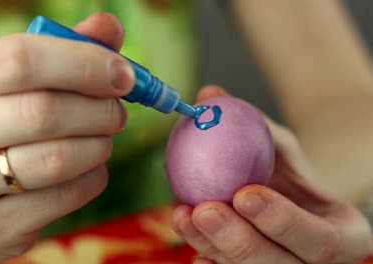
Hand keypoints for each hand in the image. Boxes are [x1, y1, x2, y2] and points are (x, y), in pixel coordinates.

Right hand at [0, 13, 132, 262]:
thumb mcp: (15, 84)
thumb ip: (62, 50)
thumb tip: (108, 27)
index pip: (18, 59)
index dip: (82, 63)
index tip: (123, 75)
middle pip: (41, 112)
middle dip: (98, 110)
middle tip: (118, 112)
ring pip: (55, 159)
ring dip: (99, 146)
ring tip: (105, 140)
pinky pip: (63, 198)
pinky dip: (92, 179)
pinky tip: (90, 169)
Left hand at [171, 86, 372, 263]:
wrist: (286, 202)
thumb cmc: (288, 173)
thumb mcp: (280, 145)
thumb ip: (252, 125)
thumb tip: (209, 95)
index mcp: (344, 237)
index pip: (321, 240)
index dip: (282, 222)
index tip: (245, 193)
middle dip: (240, 240)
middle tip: (205, 209)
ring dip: (212, 245)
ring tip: (183, 215)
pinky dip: (208, 260)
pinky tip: (189, 239)